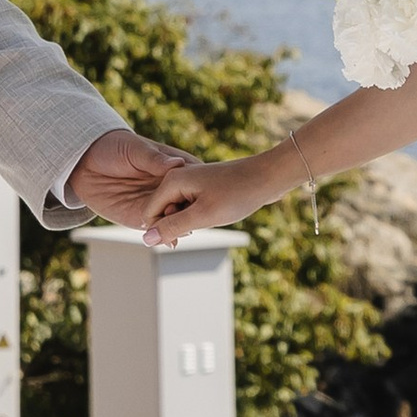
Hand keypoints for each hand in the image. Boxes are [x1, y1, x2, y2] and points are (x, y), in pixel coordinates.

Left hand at [63, 126, 196, 227]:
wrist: (85, 161)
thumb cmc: (114, 147)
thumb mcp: (135, 149)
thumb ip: (154, 160)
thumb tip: (177, 164)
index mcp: (175, 168)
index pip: (195, 182)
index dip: (199, 191)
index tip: (197, 198)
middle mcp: (170, 189)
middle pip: (187, 206)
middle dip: (189, 214)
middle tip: (186, 218)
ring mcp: (156, 205)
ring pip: (173, 221)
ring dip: (178, 227)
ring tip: (178, 230)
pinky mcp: (140, 218)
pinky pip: (155, 229)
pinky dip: (163, 236)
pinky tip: (168, 240)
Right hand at [137, 152, 276, 246]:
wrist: (268, 176)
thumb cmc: (238, 194)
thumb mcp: (203, 216)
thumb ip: (173, 227)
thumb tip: (147, 239)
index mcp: (172, 181)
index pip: (149, 213)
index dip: (162, 230)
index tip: (188, 234)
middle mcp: (177, 178)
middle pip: (163, 212)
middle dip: (178, 224)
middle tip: (205, 220)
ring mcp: (190, 181)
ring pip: (178, 212)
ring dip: (191, 221)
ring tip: (213, 214)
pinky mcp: (202, 187)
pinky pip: (191, 207)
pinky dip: (201, 215)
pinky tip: (218, 211)